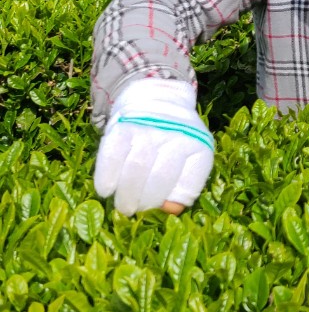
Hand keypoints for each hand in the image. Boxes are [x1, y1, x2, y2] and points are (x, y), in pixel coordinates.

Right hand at [94, 79, 214, 215]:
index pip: (189, 181)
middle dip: (145, 202)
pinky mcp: (124, 126)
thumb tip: (172, 211)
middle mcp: (177, 135)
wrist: (157, 99)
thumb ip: (184, 185)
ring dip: (126, 195)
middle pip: (160, 177)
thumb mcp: (188, 159)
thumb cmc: (173, 139)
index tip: (161, 208)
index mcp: (199, 146)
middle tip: (134, 212)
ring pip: (136, 169)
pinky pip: (112, 156)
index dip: (174, 199)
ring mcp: (149, 129)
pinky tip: (105, 191)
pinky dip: (107, 177)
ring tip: (123, 207)